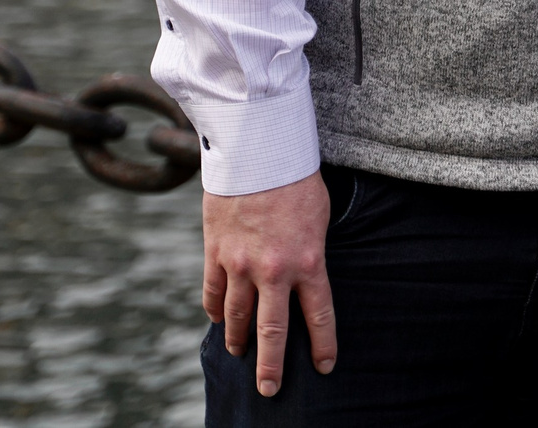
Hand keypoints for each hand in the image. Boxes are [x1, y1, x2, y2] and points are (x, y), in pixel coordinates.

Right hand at [203, 175, 336, 396]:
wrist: (257, 148)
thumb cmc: (295, 177)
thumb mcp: (320, 216)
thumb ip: (310, 251)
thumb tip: (304, 274)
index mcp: (308, 261)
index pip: (319, 315)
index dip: (323, 345)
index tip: (324, 366)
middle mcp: (274, 270)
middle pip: (272, 331)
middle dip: (272, 366)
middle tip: (269, 389)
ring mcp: (241, 263)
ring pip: (237, 316)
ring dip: (238, 338)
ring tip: (238, 352)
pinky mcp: (216, 250)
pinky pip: (213, 291)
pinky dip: (215, 309)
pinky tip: (218, 319)